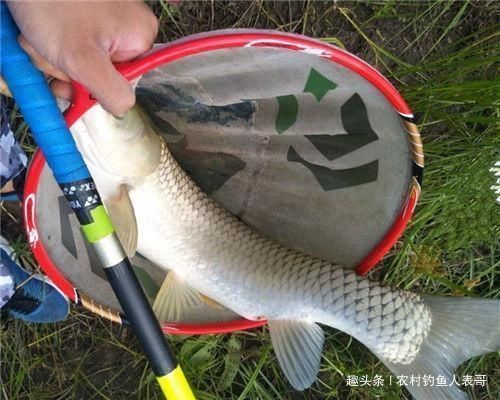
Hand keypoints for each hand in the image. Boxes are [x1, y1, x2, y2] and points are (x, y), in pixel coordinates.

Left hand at [6, 1, 157, 115]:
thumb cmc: (53, 6)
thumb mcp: (84, 60)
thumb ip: (112, 92)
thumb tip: (123, 108)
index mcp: (140, 36)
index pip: (125, 81)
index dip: (95, 87)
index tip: (70, 81)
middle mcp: (127, 25)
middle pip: (101, 70)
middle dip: (69, 70)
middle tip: (51, 56)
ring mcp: (105, 18)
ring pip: (81, 58)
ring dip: (54, 58)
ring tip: (40, 39)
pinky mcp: (84, 12)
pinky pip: (71, 42)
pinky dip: (51, 43)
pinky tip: (40, 33)